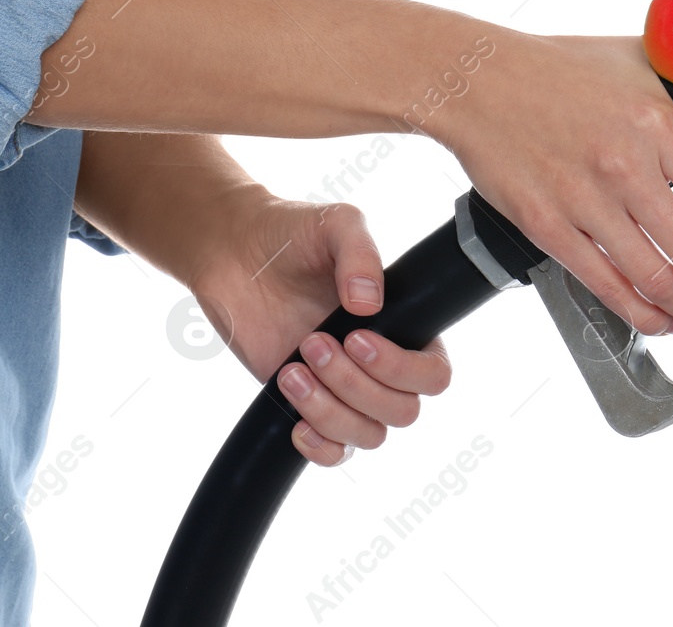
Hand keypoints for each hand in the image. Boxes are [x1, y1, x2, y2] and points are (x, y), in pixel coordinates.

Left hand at [187, 193, 450, 467]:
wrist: (234, 253)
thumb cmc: (293, 235)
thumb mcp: (336, 225)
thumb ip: (360, 254)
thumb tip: (369, 304)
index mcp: (405, 325)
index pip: (433, 374)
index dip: (400, 367)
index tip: (355, 336)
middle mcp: (382, 364)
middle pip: (403, 411)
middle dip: (355, 384)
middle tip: (312, 342)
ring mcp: (345, 389)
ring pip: (369, 435)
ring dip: (330, 410)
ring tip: (291, 370)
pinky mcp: (307, 406)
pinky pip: (334, 452)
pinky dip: (320, 448)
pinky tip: (296, 422)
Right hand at [433, 34, 672, 336]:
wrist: (478, 80)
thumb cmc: (560, 69)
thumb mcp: (641, 66)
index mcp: (658, 125)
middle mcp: (625, 167)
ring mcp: (584, 201)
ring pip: (656, 281)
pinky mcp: (547, 227)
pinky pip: (606, 287)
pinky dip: (642, 315)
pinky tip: (659, 318)